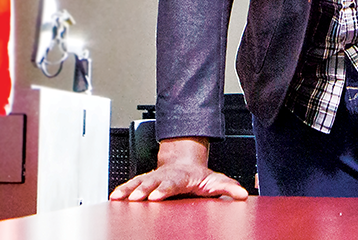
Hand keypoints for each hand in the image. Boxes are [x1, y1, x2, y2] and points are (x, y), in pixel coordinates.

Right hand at [109, 137, 248, 201]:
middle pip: (153, 182)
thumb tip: (242, 194)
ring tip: (120, 197)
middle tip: (136, 198)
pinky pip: (133, 184)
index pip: (172, 183)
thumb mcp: (215, 180)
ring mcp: (155, 177)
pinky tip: (115, 196)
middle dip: (144, 189)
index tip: (157, 196)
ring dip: (130, 189)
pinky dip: (123, 189)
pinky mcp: (146, 180)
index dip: (164, 189)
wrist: (184, 160)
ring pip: (140, 181)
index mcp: (181, 177)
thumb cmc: (198, 175)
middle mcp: (166, 175)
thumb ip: (227, 188)